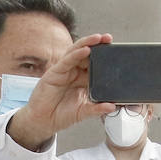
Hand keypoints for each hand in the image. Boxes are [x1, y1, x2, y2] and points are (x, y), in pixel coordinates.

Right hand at [6, 34, 114, 150]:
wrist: (44, 121)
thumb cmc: (62, 114)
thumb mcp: (84, 112)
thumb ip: (97, 109)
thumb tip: (112, 106)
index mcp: (82, 79)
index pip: (94, 63)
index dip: (104, 56)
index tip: (116, 51)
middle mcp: (74, 72)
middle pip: (87, 53)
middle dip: (98, 45)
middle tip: (109, 39)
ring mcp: (64, 70)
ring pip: (76, 52)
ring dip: (88, 43)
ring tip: (99, 38)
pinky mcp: (55, 72)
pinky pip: (67, 60)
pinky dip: (76, 54)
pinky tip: (85, 50)